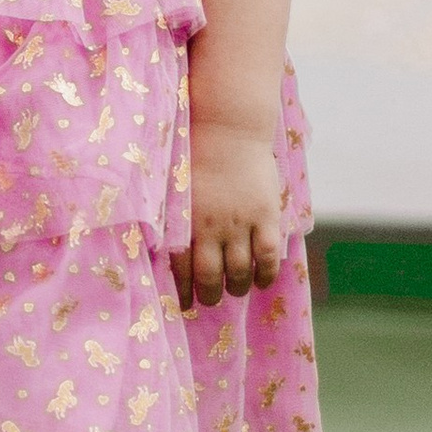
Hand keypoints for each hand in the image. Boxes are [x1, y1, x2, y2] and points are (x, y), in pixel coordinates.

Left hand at [175, 122, 288, 307]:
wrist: (228, 127)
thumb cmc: (197, 154)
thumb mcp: (176, 188)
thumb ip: (174, 219)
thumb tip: (164, 248)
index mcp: (185, 220)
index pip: (182, 268)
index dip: (184, 290)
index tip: (184, 304)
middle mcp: (211, 226)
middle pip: (211, 275)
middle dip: (210, 294)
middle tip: (210, 300)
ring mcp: (240, 222)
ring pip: (240, 270)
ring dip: (237, 286)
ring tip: (235, 289)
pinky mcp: (265, 215)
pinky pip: (268, 255)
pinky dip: (266, 273)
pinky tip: (262, 280)